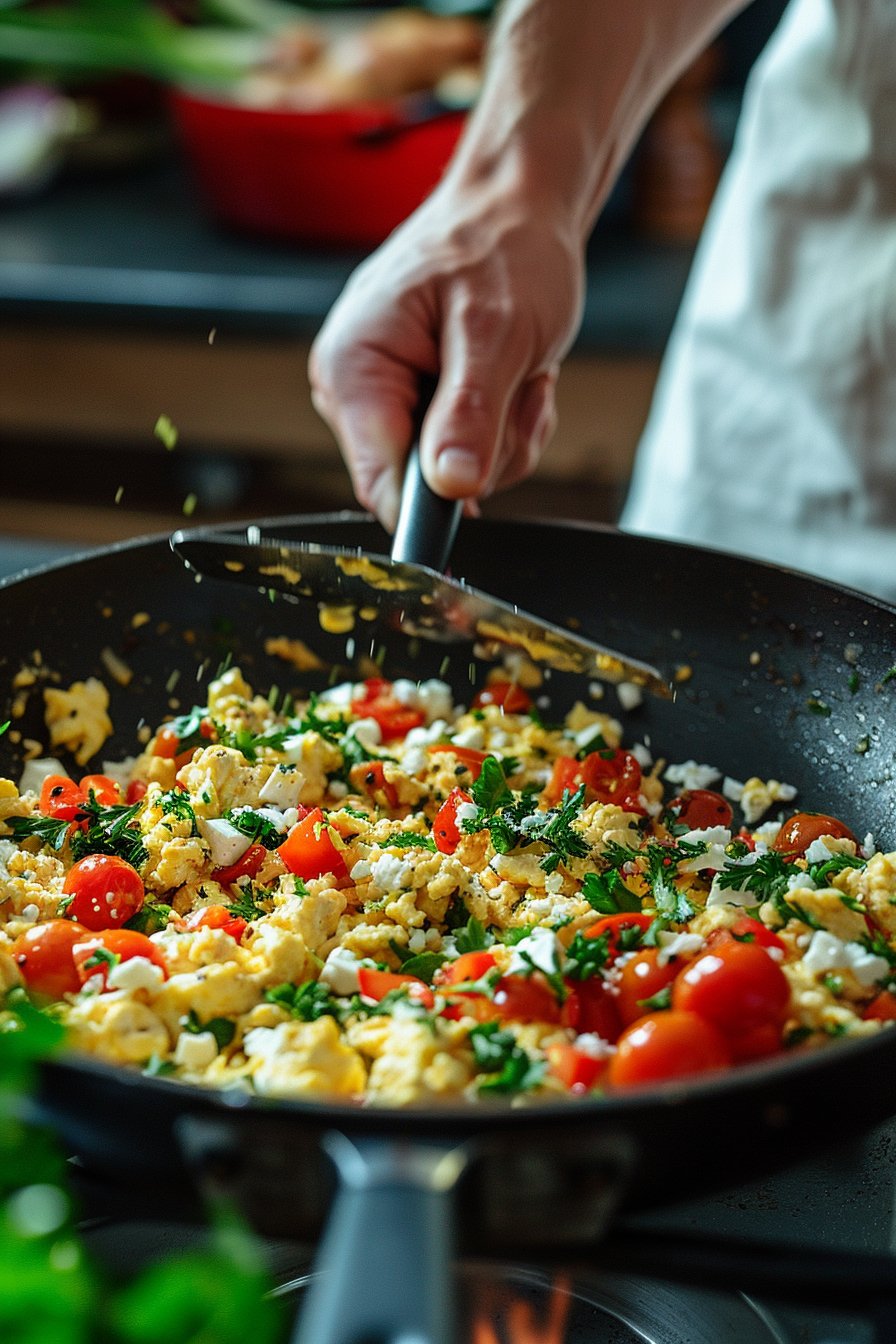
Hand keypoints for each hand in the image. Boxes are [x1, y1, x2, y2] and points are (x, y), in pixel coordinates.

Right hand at [309, 175, 585, 530]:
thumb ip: (470, 412)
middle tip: (515, 384)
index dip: (433, 503)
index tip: (482, 478)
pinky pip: (471, 458)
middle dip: (486, 449)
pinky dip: (506, 426)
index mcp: (353, 369)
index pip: (380, 483)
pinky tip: (511, 377)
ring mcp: (389, 404)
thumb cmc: (501, 246)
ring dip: (506, 434)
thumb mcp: (496, 330)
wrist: (516, 209)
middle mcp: (356, 393)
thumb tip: (450, 486)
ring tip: (516, 370)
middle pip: (423, 486)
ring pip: (457, 478)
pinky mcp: (419, 410)